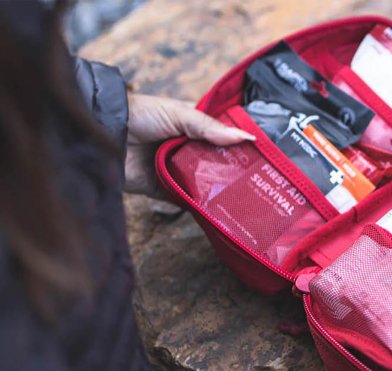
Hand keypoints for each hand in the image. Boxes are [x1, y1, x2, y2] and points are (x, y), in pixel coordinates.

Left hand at [125, 94, 254, 198]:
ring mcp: (176, 170)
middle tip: (261, 180)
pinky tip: (220, 209)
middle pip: (217, 162)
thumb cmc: (139, 115)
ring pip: (204, 182)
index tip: (263, 154)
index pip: (222, 136)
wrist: (102, 134)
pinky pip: (186, 199)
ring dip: (220, 188)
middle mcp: (187, 149)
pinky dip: (199, 204)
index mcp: (192, 127)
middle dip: (234, 170)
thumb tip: (245, 138)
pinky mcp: (164, 189)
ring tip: (247, 196)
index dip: (240, 144)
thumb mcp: (178, 114)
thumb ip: (210, 127)